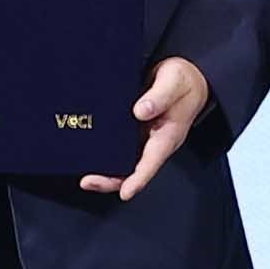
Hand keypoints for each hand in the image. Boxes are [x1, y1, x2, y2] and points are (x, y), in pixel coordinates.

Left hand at [89, 58, 208, 200]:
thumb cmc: (182, 81)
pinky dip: (103, 155)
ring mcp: (141, 138)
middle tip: (88, 181)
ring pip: (122, 163)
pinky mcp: (132, 130)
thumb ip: (160, 96)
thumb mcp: (174, 82)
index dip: (138, 180)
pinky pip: (116, 149)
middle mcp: (152, 142)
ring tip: (85, 177)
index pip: (152, 162)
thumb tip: (141, 111)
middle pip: (132, 170)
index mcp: (167, 136)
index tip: (125, 192)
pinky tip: (87, 156)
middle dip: (111, 181)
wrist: (184, 76)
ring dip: (105, 172)